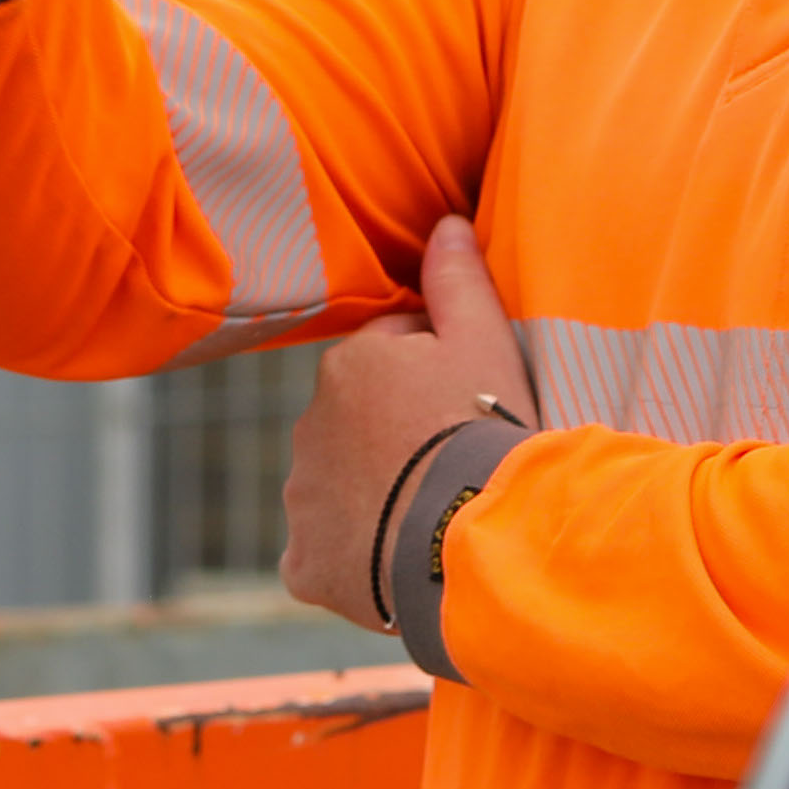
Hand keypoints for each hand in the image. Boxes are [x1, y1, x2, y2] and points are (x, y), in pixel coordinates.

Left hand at [282, 218, 532, 634]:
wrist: (472, 540)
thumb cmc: (486, 433)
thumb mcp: (487, 344)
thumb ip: (459, 281)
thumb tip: (445, 225)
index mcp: (348, 365)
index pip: (391, 357)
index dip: (439, 378)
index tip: (473, 408)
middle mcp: (308, 427)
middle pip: (359, 423)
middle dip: (395, 435)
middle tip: (454, 464)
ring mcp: (302, 500)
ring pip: (338, 486)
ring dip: (372, 494)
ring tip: (432, 518)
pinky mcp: (305, 563)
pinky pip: (324, 554)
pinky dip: (351, 557)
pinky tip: (396, 562)